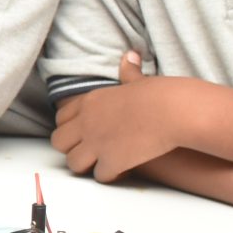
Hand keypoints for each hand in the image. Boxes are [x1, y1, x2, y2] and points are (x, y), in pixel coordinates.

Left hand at [50, 52, 188, 180]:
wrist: (174, 112)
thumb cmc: (161, 94)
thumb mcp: (139, 81)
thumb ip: (129, 73)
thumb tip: (130, 55)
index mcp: (90, 101)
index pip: (61, 117)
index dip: (70, 127)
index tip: (82, 132)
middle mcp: (86, 123)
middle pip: (59, 142)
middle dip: (71, 148)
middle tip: (89, 151)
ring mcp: (96, 144)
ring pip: (73, 163)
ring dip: (87, 165)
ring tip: (102, 163)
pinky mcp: (111, 162)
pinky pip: (100, 176)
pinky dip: (110, 175)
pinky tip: (121, 172)